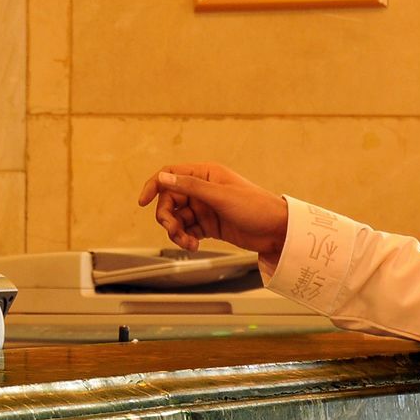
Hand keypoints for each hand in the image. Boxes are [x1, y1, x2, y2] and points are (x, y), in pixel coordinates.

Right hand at [136, 162, 289, 259]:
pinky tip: (193, 245)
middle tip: (173, 231)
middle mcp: (202, 189)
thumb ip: (190, 187)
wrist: (277, 231)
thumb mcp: (220, 196)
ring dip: (176, 232)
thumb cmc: (256, 207)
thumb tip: (163, 177)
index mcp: (205, 174)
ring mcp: (205, 208)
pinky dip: (186, 239)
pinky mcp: (209, 225)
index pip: (170, 174)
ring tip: (188, 243)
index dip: (154, 186)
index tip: (143, 202)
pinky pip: (187, 230)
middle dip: (167, 217)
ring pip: (177, 218)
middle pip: (170, 200)